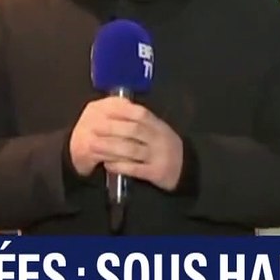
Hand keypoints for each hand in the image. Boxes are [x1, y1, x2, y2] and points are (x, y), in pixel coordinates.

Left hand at [69, 97, 184, 190]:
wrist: (186, 168)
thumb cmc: (164, 146)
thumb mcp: (158, 130)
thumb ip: (141, 121)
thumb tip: (117, 107)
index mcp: (159, 126)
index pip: (140, 114)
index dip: (121, 111)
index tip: (103, 110)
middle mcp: (160, 139)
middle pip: (134, 130)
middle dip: (111, 128)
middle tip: (93, 127)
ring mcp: (158, 156)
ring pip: (132, 149)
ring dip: (110, 147)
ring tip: (94, 146)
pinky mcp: (156, 172)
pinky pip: (135, 168)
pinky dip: (119, 166)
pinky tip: (107, 164)